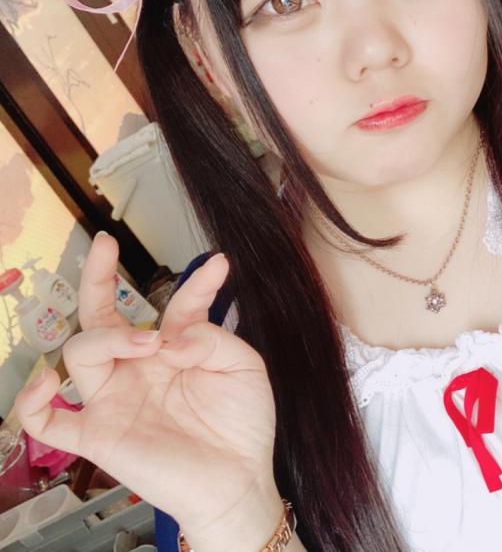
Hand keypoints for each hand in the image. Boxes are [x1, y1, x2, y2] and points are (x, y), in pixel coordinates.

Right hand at [14, 234, 282, 549]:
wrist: (239, 481)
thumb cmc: (243, 425)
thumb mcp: (244, 368)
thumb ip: (211, 339)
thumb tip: (168, 338)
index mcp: (179, 348)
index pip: (178, 306)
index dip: (198, 283)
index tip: (220, 264)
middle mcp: (142, 367)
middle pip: (103, 315)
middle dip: (99, 278)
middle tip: (106, 246)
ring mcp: (118, 399)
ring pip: (82, 351)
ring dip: (107, 336)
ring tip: (146, 342)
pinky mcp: (102, 435)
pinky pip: (50, 423)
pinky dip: (33, 405)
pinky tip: (46, 384)